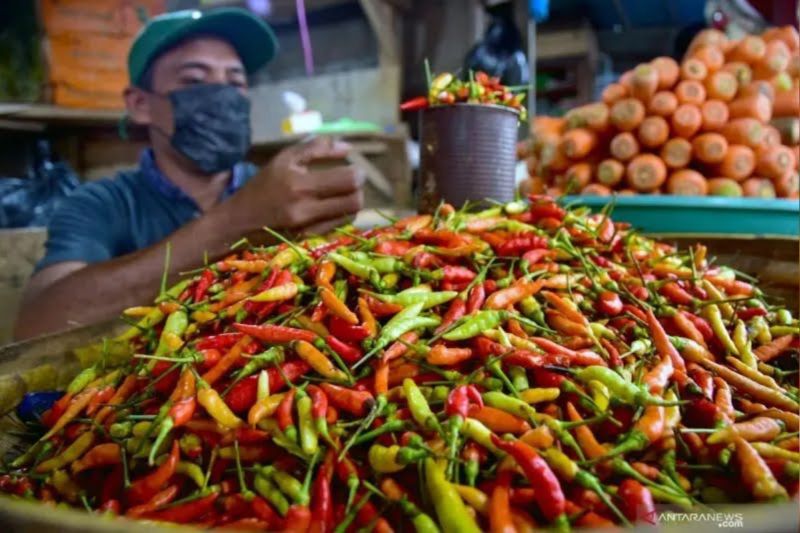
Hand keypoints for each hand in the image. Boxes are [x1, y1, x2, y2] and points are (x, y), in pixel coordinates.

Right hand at [228, 137, 364, 235]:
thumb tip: (347, 147)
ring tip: (342, 194)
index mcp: (299, 182)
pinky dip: (341, 215)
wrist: (239, 221)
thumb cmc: (263, 185)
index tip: (354, 168)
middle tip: (352, 182)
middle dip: (358, 189)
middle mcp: (305, 207)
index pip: (348, 180)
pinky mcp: (308, 240)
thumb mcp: (284, 159)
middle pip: (354, 200)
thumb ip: (316, 148)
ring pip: (350, 215)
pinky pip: (338, 226)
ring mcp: (308, 227)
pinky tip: (332, 207)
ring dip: (352, 203)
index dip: (357, 173)